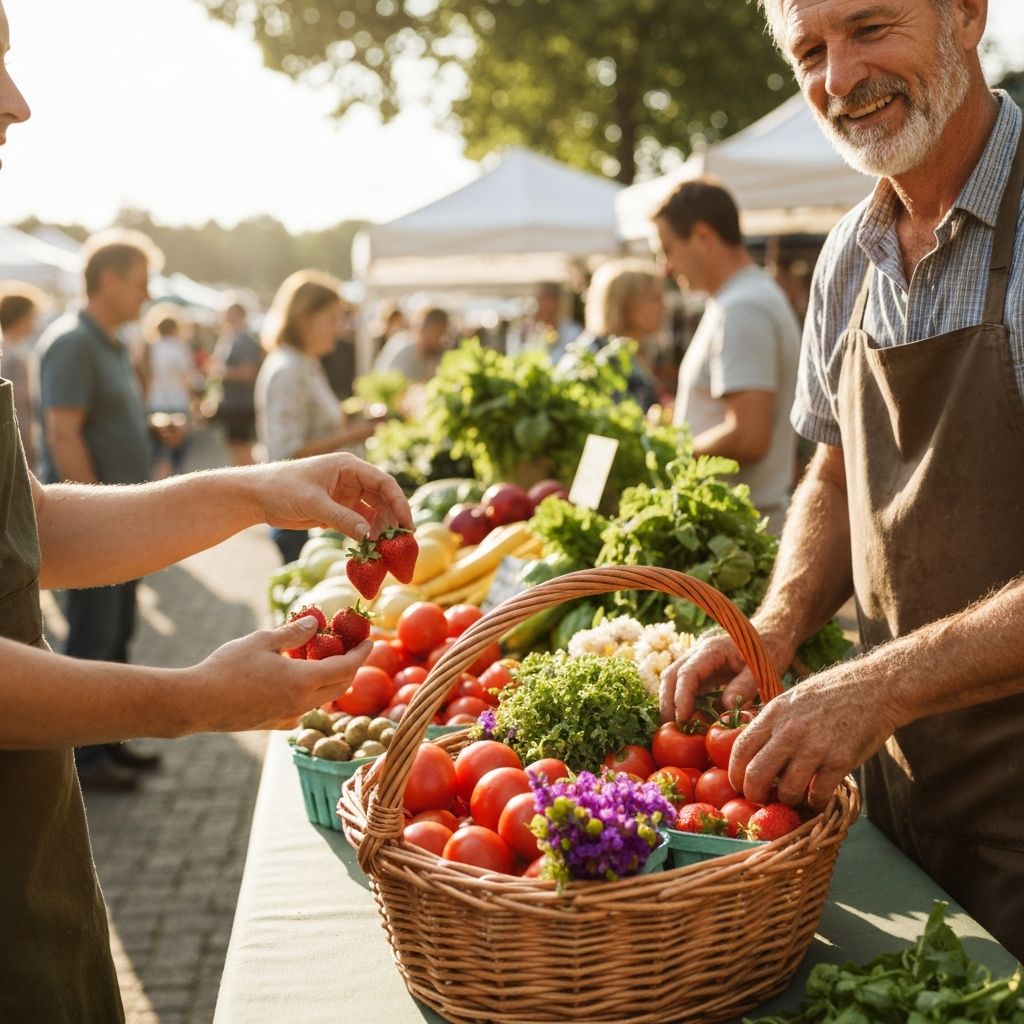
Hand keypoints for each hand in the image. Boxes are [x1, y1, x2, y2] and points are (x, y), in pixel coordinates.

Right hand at [187, 616, 371, 732]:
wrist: (197, 703)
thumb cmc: (228, 667)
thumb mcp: (263, 640)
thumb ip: (294, 633)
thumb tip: (316, 623)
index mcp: (304, 681)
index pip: (346, 668)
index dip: (362, 654)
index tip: (371, 640)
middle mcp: (302, 703)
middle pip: (340, 687)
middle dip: (352, 667)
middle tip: (353, 648)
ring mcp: (288, 717)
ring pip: (322, 700)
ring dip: (331, 681)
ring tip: (325, 660)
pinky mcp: (273, 725)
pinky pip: (302, 710)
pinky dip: (310, 695)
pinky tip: (298, 684)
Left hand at [251, 452, 411, 540]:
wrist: (256, 496)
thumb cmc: (282, 488)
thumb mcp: (313, 502)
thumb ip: (342, 519)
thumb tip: (370, 536)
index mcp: (349, 467)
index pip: (384, 483)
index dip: (399, 503)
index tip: (407, 525)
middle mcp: (352, 479)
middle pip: (383, 499)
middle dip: (392, 520)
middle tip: (399, 544)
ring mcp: (346, 496)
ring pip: (373, 513)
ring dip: (380, 530)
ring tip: (384, 550)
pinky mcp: (338, 511)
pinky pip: (359, 524)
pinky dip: (366, 536)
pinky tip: (370, 550)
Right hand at [659, 633, 759, 722]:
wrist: (769, 641)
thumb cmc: (766, 654)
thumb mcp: (759, 671)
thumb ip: (743, 688)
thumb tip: (723, 710)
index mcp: (712, 650)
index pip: (687, 673)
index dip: (681, 697)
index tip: (682, 720)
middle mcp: (697, 654)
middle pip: (671, 676)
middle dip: (668, 703)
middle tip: (671, 728)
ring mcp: (695, 662)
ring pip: (672, 681)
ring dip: (670, 704)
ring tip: (676, 728)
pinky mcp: (699, 673)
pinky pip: (683, 687)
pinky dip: (680, 703)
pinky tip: (687, 721)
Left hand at [728, 667, 897, 810]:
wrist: (875, 688)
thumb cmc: (831, 693)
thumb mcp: (792, 698)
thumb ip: (772, 722)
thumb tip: (752, 747)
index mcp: (774, 714)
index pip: (740, 749)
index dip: (735, 773)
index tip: (739, 784)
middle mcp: (789, 731)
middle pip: (756, 775)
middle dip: (754, 795)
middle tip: (761, 800)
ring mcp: (814, 747)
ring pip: (788, 791)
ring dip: (789, 800)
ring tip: (795, 797)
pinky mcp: (839, 761)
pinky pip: (818, 795)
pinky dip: (815, 803)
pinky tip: (818, 797)